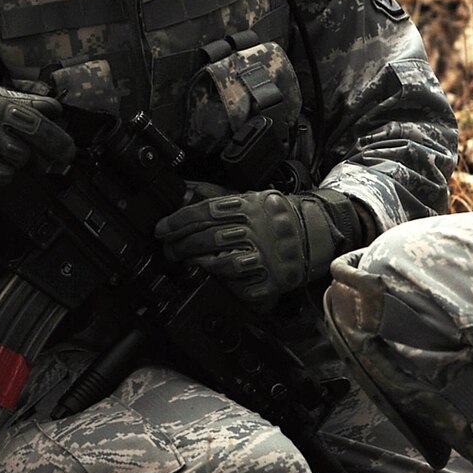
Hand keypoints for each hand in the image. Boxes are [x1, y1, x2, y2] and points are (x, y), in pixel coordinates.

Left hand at [154, 184, 366, 308]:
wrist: (311, 236)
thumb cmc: (273, 216)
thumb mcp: (246, 197)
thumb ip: (213, 196)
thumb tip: (181, 190)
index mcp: (247, 206)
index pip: (204, 211)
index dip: (178, 221)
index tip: (161, 229)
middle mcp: (254, 230)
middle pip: (207, 237)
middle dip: (180, 245)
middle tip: (167, 249)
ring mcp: (262, 256)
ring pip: (219, 261)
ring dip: (194, 262)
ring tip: (181, 262)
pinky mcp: (266, 279)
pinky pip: (236, 283)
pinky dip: (217, 280)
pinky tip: (204, 277)